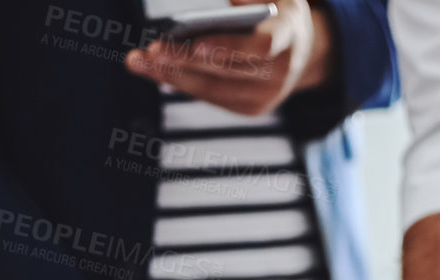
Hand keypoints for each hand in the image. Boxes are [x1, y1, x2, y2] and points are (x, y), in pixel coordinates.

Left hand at [125, 0, 332, 115]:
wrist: (300, 48)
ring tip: (139, 61)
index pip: (260, 46)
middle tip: (150, 51)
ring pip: (214, 88)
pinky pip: (212, 96)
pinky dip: (181, 83)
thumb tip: (221, 2)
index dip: (228, 47)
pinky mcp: (252, 108)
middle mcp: (281, 71)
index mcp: (288, 34)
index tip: (195, 44)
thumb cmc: (274, 9)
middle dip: (184, 61)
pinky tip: (155, 70)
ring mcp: (268, 95)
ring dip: (173, 75)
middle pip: (227, 70)